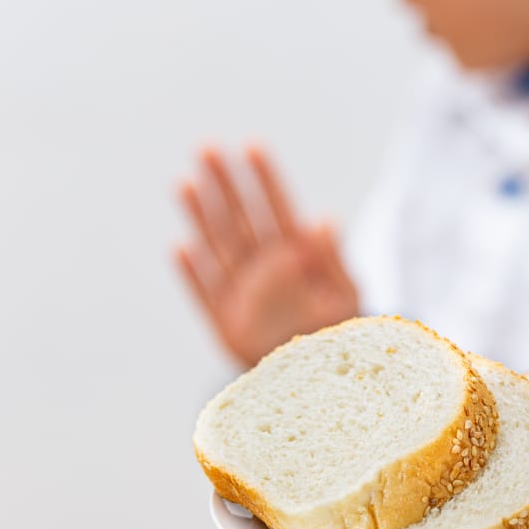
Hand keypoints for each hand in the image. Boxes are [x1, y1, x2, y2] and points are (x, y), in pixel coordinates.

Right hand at [175, 146, 358, 366]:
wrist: (324, 381)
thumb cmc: (339, 333)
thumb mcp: (347, 296)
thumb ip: (333, 261)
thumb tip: (322, 221)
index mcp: (295, 255)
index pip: (277, 209)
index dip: (265, 179)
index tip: (252, 146)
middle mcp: (263, 268)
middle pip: (240, 218)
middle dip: (225, 184)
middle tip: (207, 149)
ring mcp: (242, 292)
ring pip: (218, 246)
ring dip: (201, 216)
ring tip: (186, 183)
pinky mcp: (224, 322)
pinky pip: (206, 293)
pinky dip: (194, 273)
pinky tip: (181, 248)